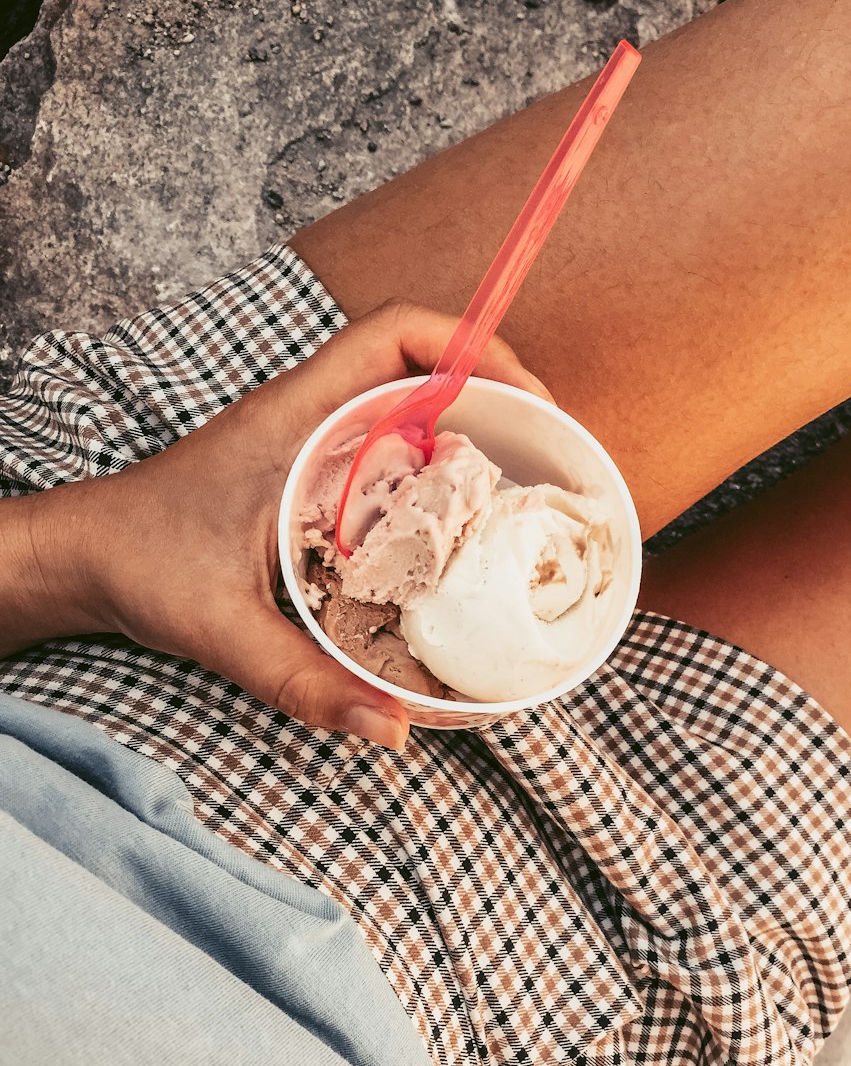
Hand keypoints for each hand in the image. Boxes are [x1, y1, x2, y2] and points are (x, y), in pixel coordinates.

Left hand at [3, 300, 551, 749]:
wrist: (84, 554)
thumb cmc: (139, 568)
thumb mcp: (222, 631)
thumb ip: (305, 683)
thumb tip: (395, 730)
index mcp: (293, 421)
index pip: (395, 335)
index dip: (477, 346)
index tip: (532, 402)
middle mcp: (309, 415)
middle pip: (422, 361)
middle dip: (499, 391)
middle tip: (552, 455)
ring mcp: (312, 438)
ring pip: (411, 402)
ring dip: (474, 427)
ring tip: (527, 486)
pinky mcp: (311, 468)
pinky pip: (392, 445)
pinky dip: (439, 465)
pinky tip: (460, 526)